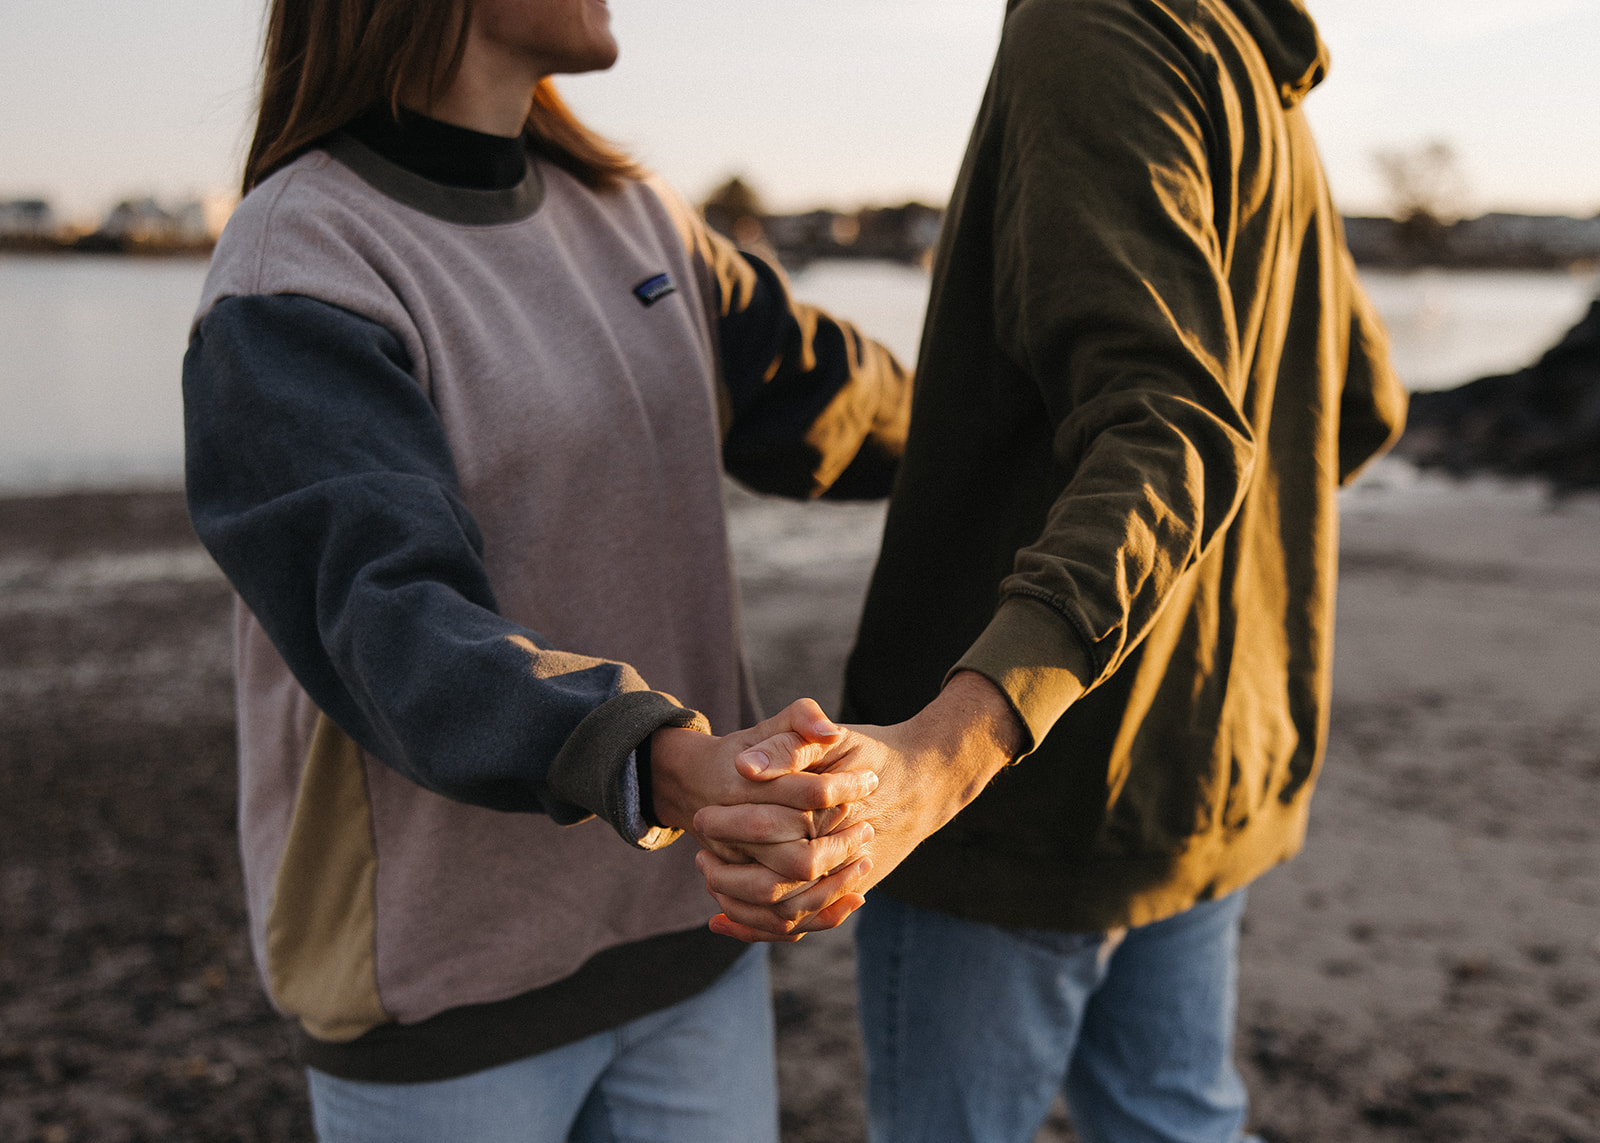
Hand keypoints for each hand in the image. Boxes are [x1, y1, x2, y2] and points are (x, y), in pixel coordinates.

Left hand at [694, 672, 1024, 940]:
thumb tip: (743, 766)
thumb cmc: (868, 754)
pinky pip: (801, 923)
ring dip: (740, 905)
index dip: (729, 825)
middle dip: (728, 873)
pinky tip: (720, 919)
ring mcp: (846, 880)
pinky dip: (758, 928)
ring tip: (711, 877)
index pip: (769, 829)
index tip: (700, 815)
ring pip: (787, 914)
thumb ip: (788, 745)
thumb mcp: (829, 739)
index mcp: (831, 814)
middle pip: (775, 883)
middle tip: (701, 854)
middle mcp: (841, 855)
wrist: (922, 782)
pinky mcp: (847, 894)